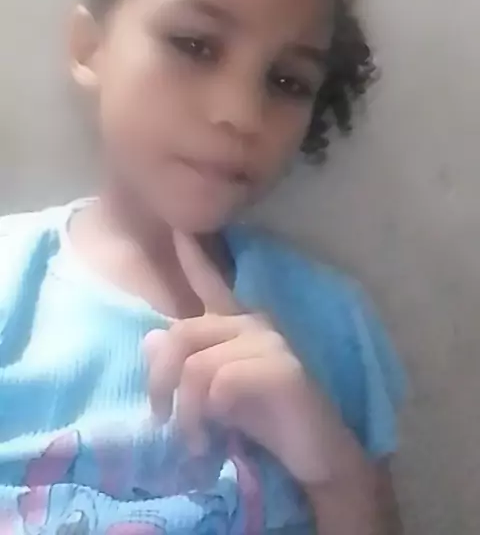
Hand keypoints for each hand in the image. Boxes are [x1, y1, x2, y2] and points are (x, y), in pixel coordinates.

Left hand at [144, 231, 366, 490]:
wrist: (316, 456)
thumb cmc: (264, 422)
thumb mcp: (213, 396)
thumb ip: (183, 367)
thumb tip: (149, 339)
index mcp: (237, 326)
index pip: (212, 284)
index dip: (194, 259)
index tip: (178, 230)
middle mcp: (253, 324)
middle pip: (182, 334)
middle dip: (160, 381)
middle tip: (161, 419)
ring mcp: (269, 343)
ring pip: (197, 365)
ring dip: (187, 411)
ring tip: (194, 441)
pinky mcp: (282, 368)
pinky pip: (223, 382)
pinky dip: (212, 411)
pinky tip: (222, 431)